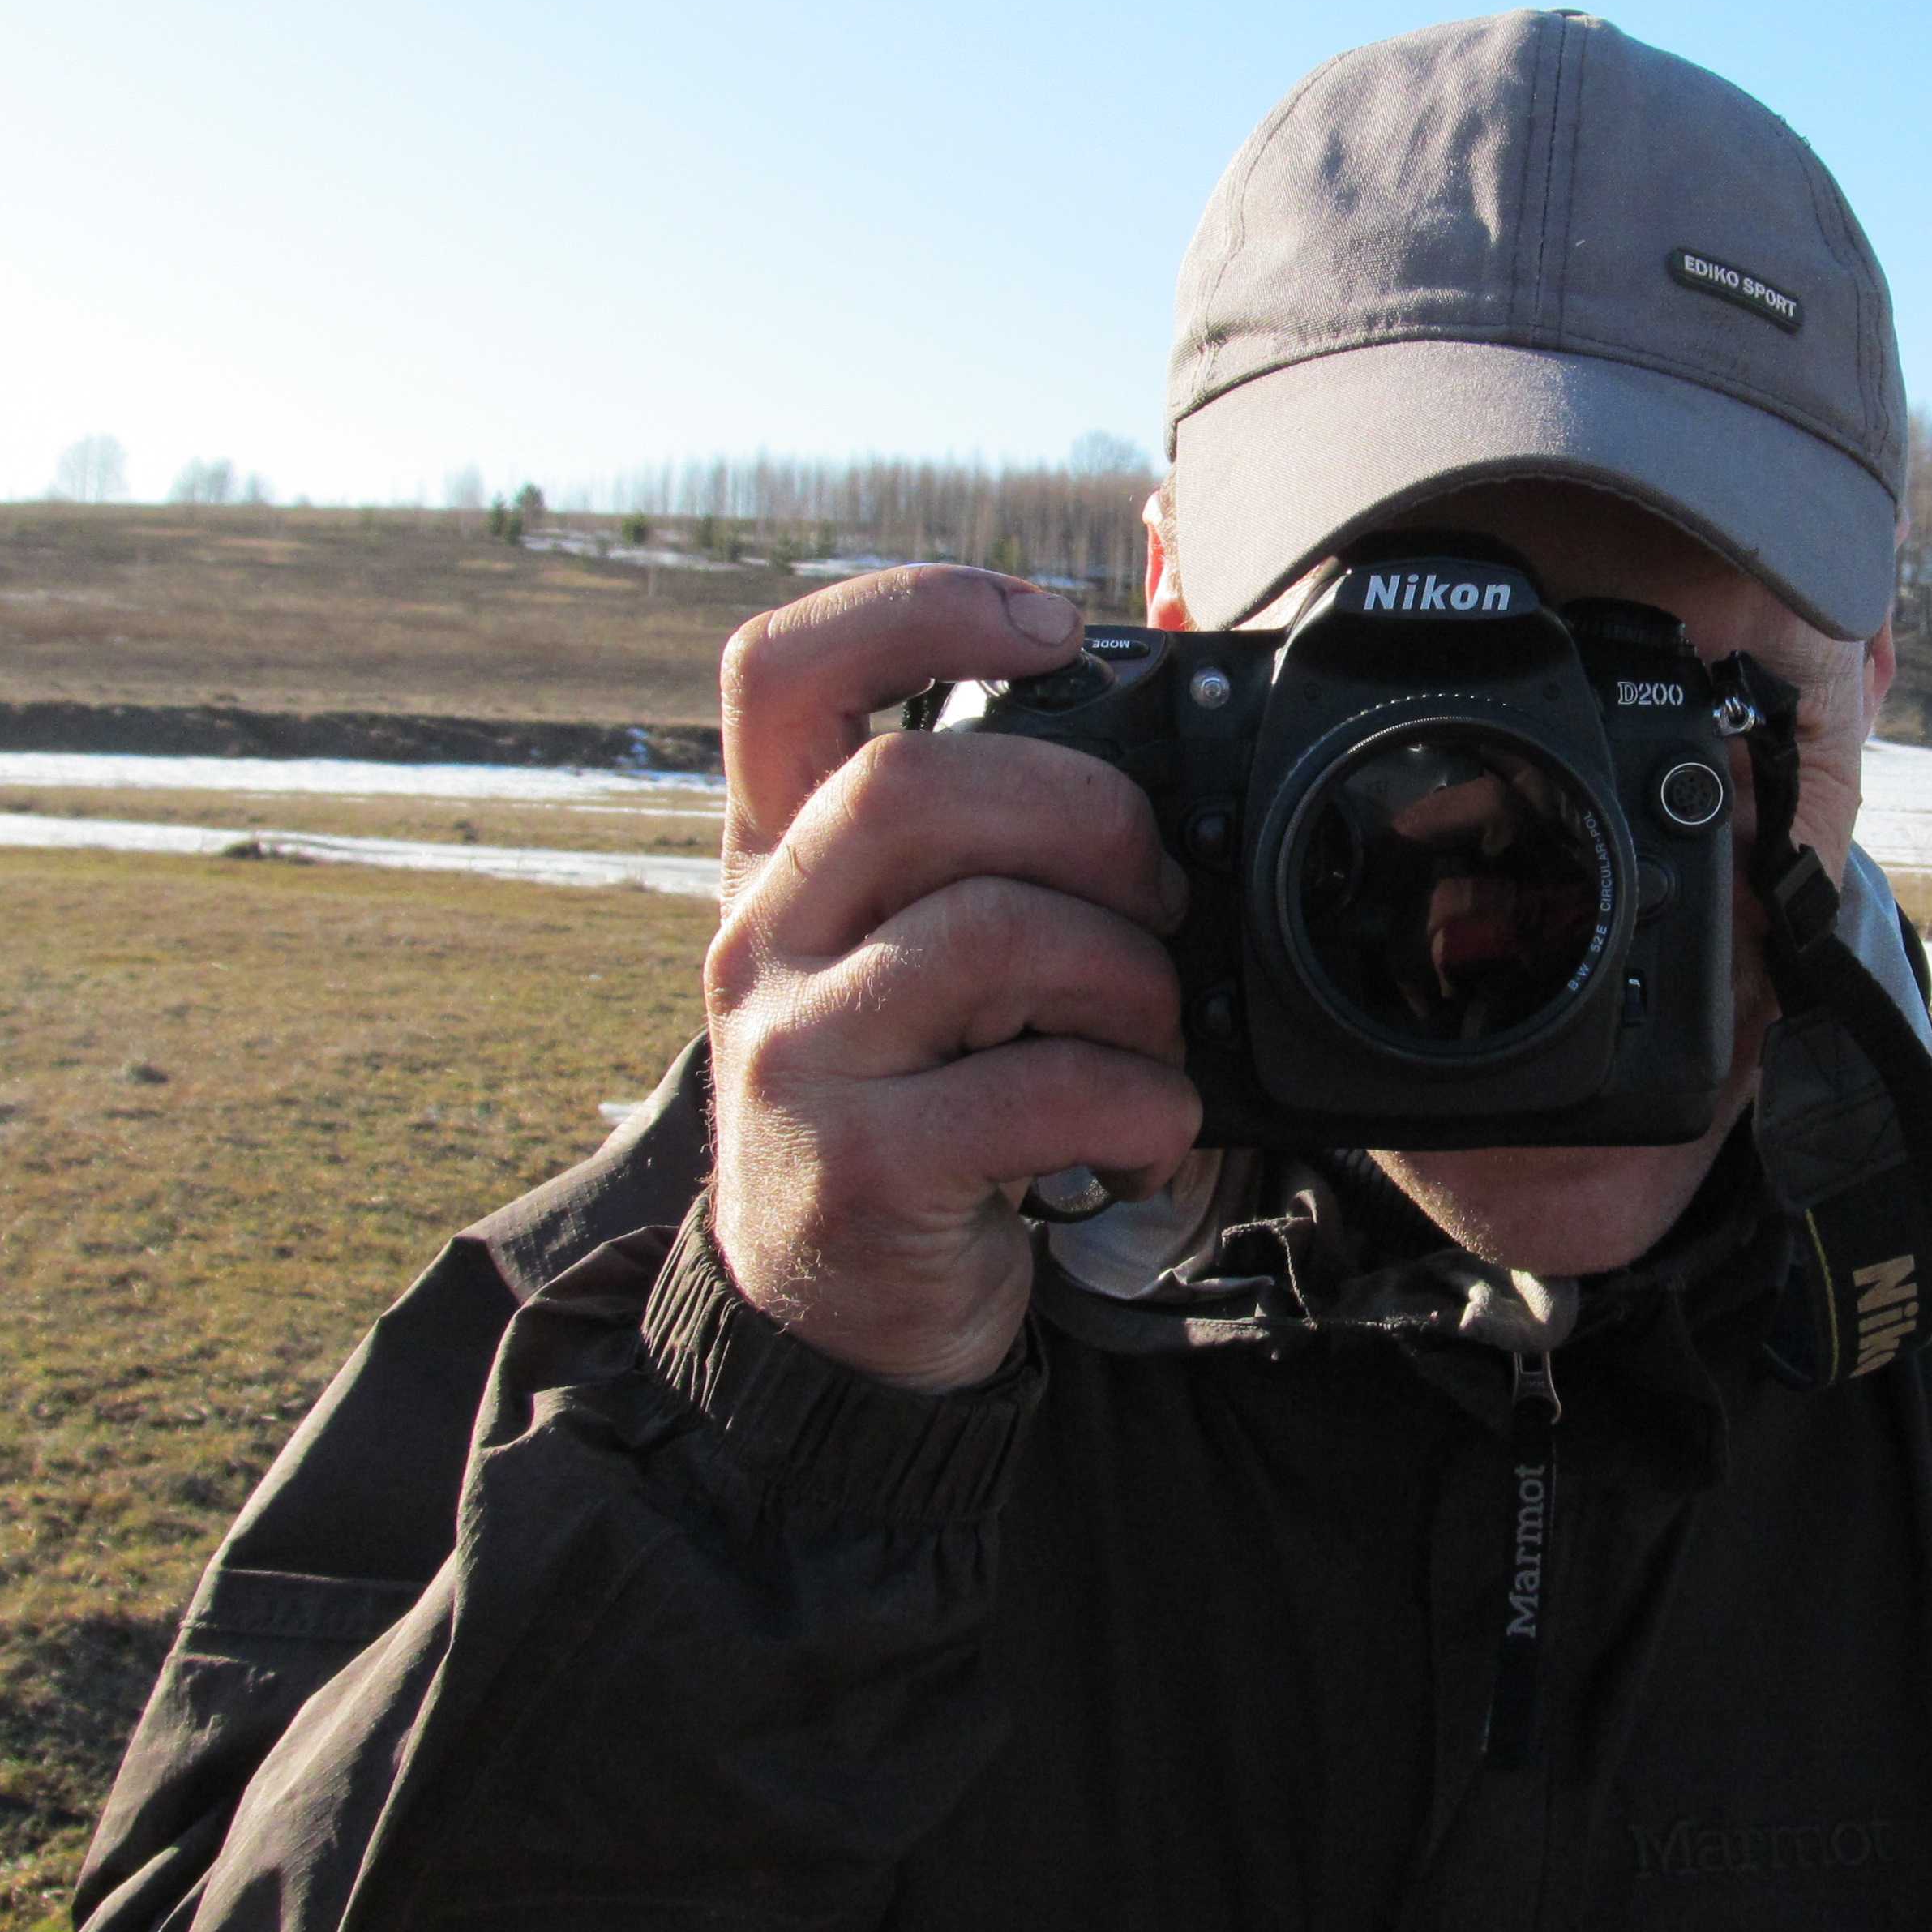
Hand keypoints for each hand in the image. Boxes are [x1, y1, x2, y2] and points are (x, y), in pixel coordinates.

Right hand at [701, 564, 1199, 1391]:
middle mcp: (763, 935)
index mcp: (780, 854)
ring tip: (1156, 1026)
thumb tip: (1169, 776)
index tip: (1051, 630)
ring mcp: (795, 1052)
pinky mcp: (857, 1165)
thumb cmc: (918, 1102)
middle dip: (1086, 815)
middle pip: (911, 786)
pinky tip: (1148, 1128)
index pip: (783, 670)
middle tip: (1156, 892)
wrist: (838, 1321)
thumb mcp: (916, 958)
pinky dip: (1139, 1099)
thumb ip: (988, 858)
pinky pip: (1036, 1087)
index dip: (916, 610)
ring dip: (1128, 972)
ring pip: (988, 932)